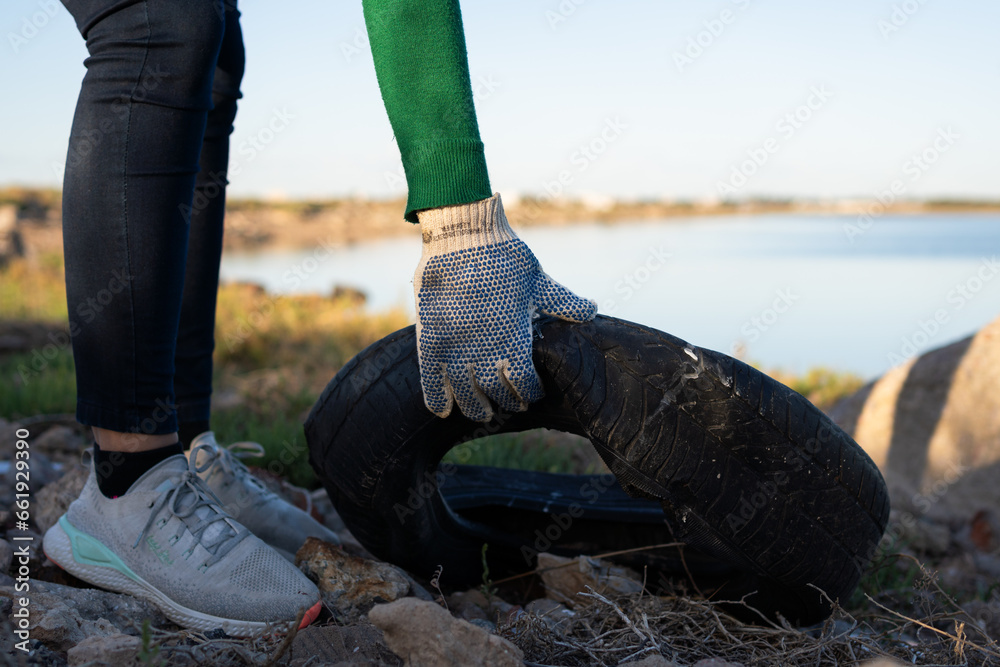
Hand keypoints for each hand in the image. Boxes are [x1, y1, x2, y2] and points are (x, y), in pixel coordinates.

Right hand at [414, 194, 596, 421]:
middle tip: (512, 403)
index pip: (524, 382)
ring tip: (483, 413)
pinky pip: (430, 378)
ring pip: (465, 394)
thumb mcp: (539, 280)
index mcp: (514, 338)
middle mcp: (484, 349)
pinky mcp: (431, 338)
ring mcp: (455, 346)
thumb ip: (564, 302)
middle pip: (495, 393)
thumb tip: (593, 311)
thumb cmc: (505, 256)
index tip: (532, 392)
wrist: (463, 235)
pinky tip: (443, 411)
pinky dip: (436, 398)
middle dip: (507, 401)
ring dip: (475, 408)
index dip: (530, 391)